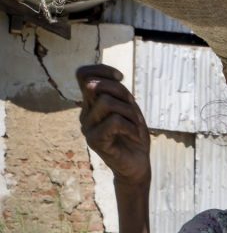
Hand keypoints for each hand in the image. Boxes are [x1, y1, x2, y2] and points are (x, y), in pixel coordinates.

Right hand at [76, 64, 150, 185]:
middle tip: (133, 110)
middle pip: (96, 85)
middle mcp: (86, 113)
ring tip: (135, 126)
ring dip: (129, 112)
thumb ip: (117, 93)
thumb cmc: (134, 134)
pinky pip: (114, 122)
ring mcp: (88, 127)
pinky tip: (134, 136)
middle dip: (122, 93)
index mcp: (93, 103)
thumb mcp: (129, 108)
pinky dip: (131, 127)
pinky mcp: (94, 141)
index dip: (102, 70)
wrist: (137, 163)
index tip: (121, 78)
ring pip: (107, 102)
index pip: (83, 75)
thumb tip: (101, 81)